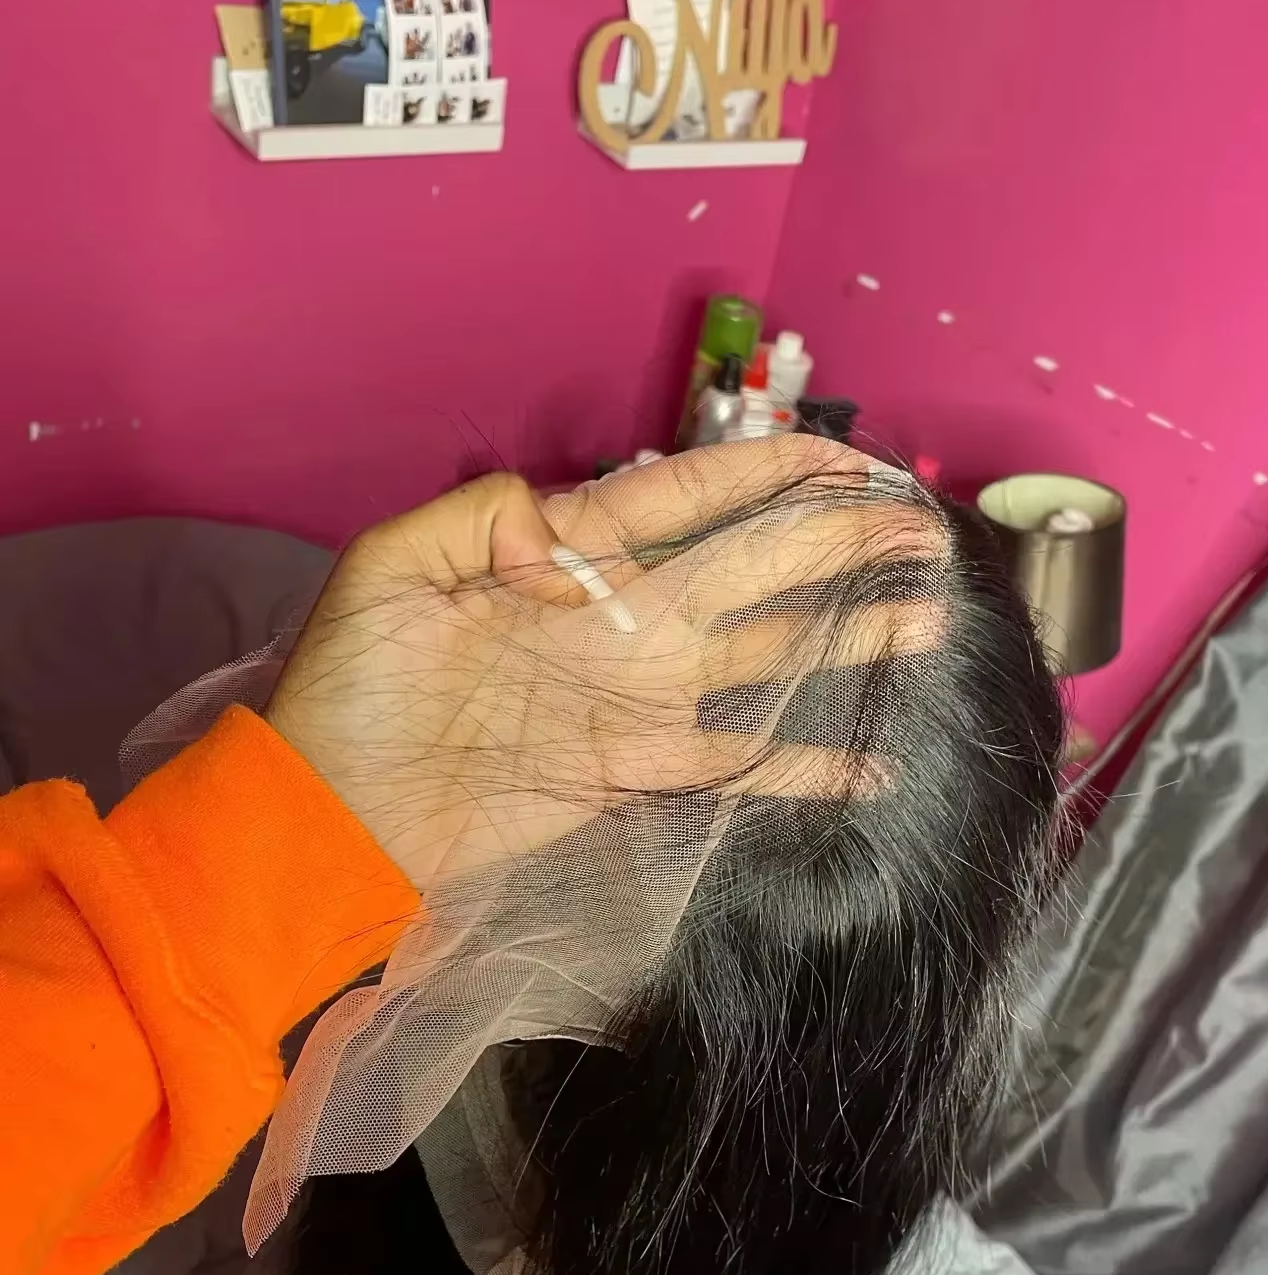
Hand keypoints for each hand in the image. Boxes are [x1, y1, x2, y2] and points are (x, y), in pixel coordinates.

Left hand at [266, 440, 941, 892]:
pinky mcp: (637, 776)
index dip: (764, 475)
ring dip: (846, 638)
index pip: (684, 499)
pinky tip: (874, 760)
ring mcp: (638, 701)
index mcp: (570, 558)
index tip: (843, 461)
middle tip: (919, 532)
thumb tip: (566, 535)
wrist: (332, 813)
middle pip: (752, 571)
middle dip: (837, 547)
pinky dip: (805, 768)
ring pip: (767, 659)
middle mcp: (624, 623)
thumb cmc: (349, 687)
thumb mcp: (388, 569)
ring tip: (927, 617)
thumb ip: (478, 519)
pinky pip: (737, 768)